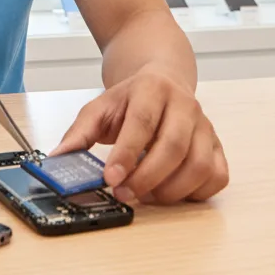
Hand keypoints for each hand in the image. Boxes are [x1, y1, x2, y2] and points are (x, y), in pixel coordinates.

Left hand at [50, 66, 227, 204]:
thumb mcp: (100, 107)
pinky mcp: (217, 146)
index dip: (126, 153)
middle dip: (146, 177)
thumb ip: (79, 133)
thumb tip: (57, 160)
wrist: (163, 80)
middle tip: (124, 193)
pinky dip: (196, 192)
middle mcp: (185, 105)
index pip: (142, 122)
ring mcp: (205, 126)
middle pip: (173, 147)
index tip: (110, 178)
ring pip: (198, 165)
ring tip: (145, 194)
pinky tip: (172, 191)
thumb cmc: (131, 99)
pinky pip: (217, 176)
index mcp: (152, 89)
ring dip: (171, 189)